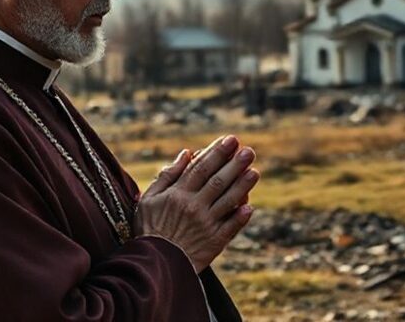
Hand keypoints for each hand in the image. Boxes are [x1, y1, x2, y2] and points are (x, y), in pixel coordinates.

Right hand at [134, 135, 258, 272]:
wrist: (152, 265)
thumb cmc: (149, 229)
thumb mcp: (149, 199)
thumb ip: (167, 175)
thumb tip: (186, 153)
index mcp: (178, 194)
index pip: (202, 167)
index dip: (218, 152)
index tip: (231, 139)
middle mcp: (193, 206)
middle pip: (218, 180)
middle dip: (235, 164)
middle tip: (249, 151)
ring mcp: (205, 224)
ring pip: (228, 201)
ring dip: (243, 186)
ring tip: (255, 172)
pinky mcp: (214, 242)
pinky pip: (231, 228)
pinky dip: (240, 217)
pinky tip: (249, 206)